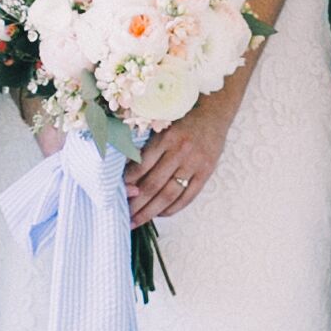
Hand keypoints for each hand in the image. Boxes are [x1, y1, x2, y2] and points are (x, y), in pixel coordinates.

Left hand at [125, 81, 240, 228]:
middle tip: (123, 217)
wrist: (215, 109)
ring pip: (169, 194)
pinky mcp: (206, 171)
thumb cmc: (183, 115)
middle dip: (135, 204)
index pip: (141, 167)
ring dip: (151, 211)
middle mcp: (181, 151)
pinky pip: (188, 196)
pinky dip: (173, 208)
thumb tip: (126, 170)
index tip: (115, 195)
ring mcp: (195, 163)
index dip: (127, 184)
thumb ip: (147, 144)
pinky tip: (161, 214)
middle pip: (153, 185)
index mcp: (166, 138)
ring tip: (138, 221)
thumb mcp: (161, 123)